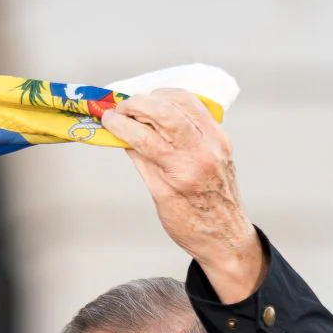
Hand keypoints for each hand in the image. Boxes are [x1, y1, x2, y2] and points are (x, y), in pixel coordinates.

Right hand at [100, 88, 263, 303]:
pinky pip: (197, 108)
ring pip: (184, 101)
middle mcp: (203, 151)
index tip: (106, 119)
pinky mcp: (222, 137)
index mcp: (183, 172)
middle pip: (166, 110)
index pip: (145, 137)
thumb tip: (124, 136)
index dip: (121, 124)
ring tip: (139, 105)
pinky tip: (161, 108)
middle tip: (120, 109)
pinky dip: (176, 102)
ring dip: (157, 96)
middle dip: (137, 103)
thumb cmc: (191, 225)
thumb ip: (143, 162)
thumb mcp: (160, 197)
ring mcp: (216, 141)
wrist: (226, 236)